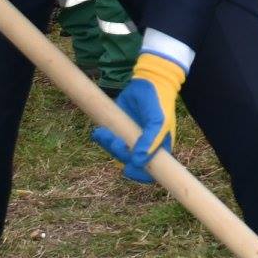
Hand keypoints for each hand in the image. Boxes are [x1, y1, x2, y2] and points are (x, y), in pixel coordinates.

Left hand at [93, 52, 185, 182]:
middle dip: (119, 154)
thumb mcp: (158, 122)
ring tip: (103, 132)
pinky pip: (107, 140)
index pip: (150, 172)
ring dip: (108, 144)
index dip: (139, 175)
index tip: (128, 170)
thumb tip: (138, 161)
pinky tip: (99, 131)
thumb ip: (150, 142)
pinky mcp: (117, 128)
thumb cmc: (159, 103)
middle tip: (116, 140)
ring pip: (116, 152)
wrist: (148, 81)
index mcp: (157, 148)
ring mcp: (129, 137)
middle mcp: (143, 146)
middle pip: (129, 162)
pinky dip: (101, 138)